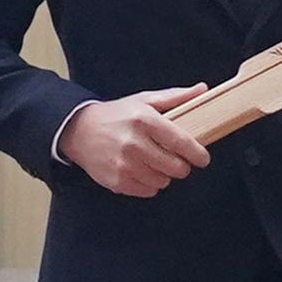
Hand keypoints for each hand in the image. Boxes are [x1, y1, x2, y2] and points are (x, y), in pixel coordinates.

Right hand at [56, 91, 213, 199]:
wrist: (78, 130)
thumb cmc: (116, 115)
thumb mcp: (144, 100)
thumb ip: (175, 97)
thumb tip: (202, 90)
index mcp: (144, 120)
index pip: (180, 142)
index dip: (197, 154)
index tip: (203, 158)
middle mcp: (134, 143)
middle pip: (176, 167)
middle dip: (181, 165)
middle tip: (175, 159)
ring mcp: (124, 164)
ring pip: (163, 181)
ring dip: (163, 175)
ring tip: (154, 162)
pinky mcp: (116, 181)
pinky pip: (148, 191)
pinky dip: (149, 184)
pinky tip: (141, 170)